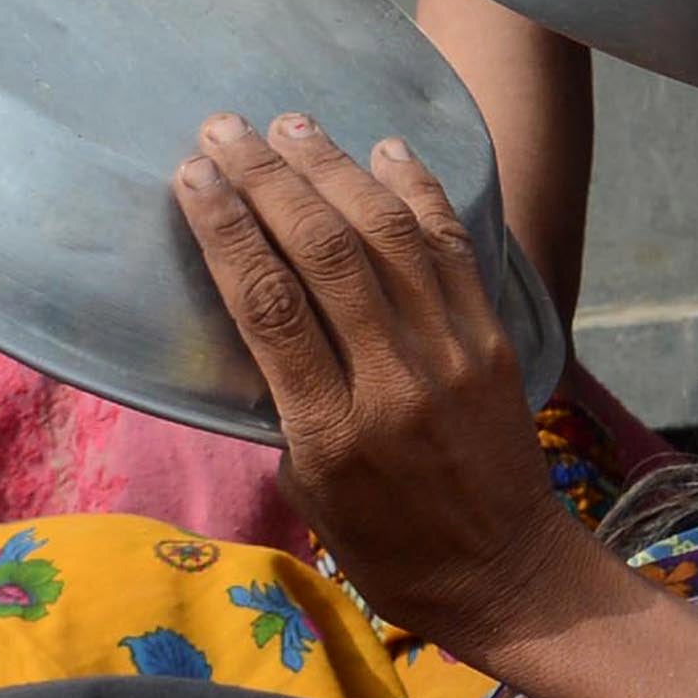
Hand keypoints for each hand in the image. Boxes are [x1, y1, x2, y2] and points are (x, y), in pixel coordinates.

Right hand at [175, 114, 604, 657]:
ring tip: (290, 123)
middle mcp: (394, 380)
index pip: (269, 306)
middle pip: (324, 252)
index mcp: (331, 430)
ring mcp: (452, 352)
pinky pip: (452, 246)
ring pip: (388, 234)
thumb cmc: (387, 546)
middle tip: (226, 128)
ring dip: (335, 168)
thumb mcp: (308, 492)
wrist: (505, 574)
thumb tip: (258, 308)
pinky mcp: (493, 338)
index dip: (226, 229)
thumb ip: (284, 402)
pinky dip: (418, 190)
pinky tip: (385, 149)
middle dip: (268, 179)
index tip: (192, 175)